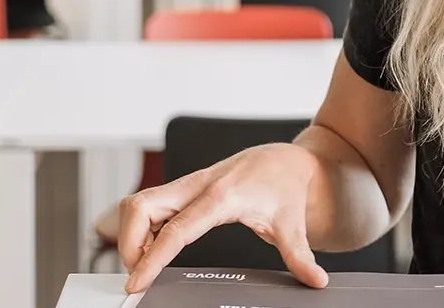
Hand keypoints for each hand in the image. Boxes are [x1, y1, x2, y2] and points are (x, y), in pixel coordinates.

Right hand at [119, 143, 331, 293]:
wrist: (283, 160)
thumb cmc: (284, 186)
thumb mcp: (293, 224)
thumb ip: (300, 255)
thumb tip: (316, 281)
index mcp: (221, 197)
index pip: (175, 230)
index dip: (151, 258)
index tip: (137, 283)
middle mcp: (196, 187)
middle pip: (140, 207)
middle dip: (127, 242)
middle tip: (138, 273)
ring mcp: (186, 186)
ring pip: (138, 204)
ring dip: (131, 235)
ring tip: (146, 263)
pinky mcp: (182, 190)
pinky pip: (148, 207)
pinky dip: (142, 229)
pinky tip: (155, 248)